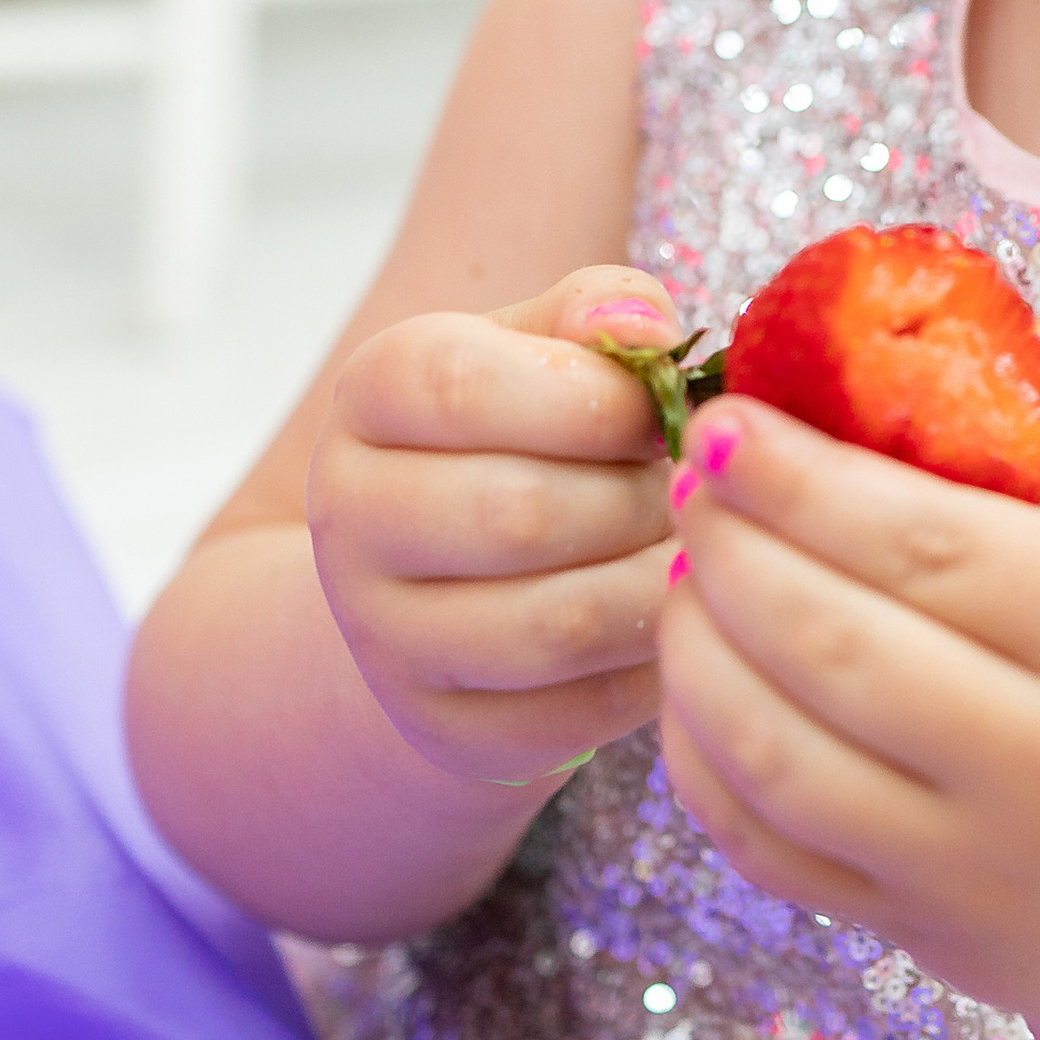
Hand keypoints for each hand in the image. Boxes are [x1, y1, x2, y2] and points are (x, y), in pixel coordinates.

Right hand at [307, 264, 680, 789]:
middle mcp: (350, 516)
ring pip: (557, 624)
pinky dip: (651, 664)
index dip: (592, 396)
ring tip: (686, 547)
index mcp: (370, 394)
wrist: (451, 577)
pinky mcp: (443, 728)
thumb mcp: (545, 345)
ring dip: (655, 583)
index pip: (462, 387)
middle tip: (689, 488)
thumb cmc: (524, 432)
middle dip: (639, 498)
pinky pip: (580, 711)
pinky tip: (666, 616)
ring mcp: (384, 637)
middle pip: (520, 514)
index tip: (657, 409)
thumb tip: (650, 332)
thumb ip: (599, 311)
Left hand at [657, 332, 1039, 1038]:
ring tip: (684, 568)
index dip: (807, 477)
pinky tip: (697, 679)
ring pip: (780, 750)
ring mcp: (975, 859)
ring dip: (696, 646)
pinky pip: (764, 840)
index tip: (728, 415)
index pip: (934, 542)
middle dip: (733, 545)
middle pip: (838, 641)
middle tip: (685, 476)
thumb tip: (957, 310)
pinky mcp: (912, 925)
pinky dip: (701, 754)